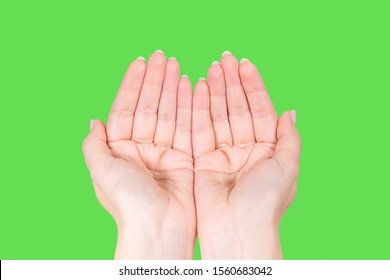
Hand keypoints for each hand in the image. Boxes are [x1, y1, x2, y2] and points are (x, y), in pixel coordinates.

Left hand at [82, 51, 194, 258]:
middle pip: (149, 107)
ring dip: (171, 89)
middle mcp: (141, 149)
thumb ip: (94, 145)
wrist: (158, 228)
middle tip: (162, 57)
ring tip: (176, 65)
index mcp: (120, 151)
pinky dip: (188, 107)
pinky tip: (189, 87)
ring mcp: (164, 153)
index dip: (132, 85)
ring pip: (168, 113)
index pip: (126, 109)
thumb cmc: (127, 202)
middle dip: (154, 81)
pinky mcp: (185, 159)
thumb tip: (93, 120)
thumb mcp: (101, 171)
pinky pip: (186, 127)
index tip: (141, 63)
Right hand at [193, 53, 300, 258]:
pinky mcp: (202, 160)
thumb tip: (290, 111)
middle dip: (231, 83)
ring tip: (212, 68)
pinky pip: (200, 129)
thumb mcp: (288, 166)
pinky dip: (199, 109)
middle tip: (224, 59)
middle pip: (237, 108)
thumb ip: (289, 137)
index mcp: (267, 150)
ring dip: (215, 91)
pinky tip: (198, 89)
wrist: (237, 229)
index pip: (260, 110)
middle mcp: (245, 149)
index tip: (244, 64)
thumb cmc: (266, 201)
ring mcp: (223, 153)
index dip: (253, 86)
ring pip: (218, 115)